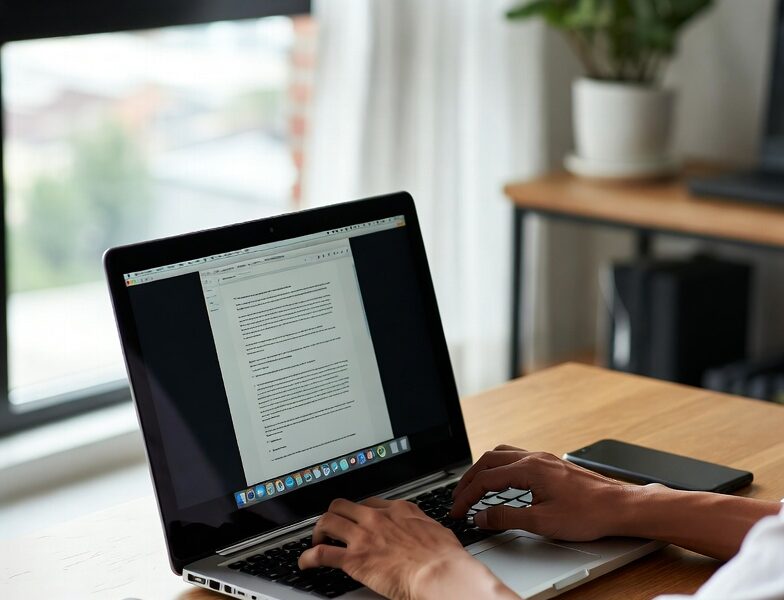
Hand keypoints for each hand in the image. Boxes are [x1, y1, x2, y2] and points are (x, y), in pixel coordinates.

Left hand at [298, 497, 517, 599]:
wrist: (440, 573)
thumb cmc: (443, 557)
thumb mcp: (435, 529)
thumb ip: (421, 525)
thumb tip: (424, 529)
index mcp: (398, 510)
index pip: (369, 503)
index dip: (359, 511)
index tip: (356, 517)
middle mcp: (376, 518)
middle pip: (343, 506)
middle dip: (333, 514)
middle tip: (331, 526)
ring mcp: (363, 536)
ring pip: (327, 522)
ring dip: (318, 532)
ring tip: (316, 541)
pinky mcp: (353, 559)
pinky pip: (321, 554)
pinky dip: (308, 557)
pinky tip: (305, 562)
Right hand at [450, 445, 634, 540]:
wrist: (620, 506)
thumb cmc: (588, 514)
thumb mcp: (542, 522)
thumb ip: (507, 517)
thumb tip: (482, 516)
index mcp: (528, 469)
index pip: (485, 479)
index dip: (466, 496)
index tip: (457, 510)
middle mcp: (534, 457)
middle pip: (488, 460)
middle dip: (469, 479)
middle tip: (458, 498)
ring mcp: (543, 458)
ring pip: (502, 454)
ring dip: (484, 469)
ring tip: (474, 486)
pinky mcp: (550, 463)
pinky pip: (515, 457)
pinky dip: (500, 467)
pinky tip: (502, 480)